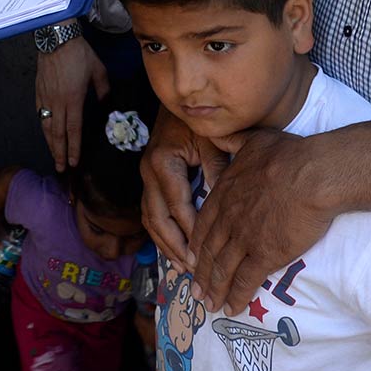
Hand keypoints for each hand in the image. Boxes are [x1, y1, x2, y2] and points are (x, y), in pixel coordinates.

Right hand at [34, 33, 108, 171]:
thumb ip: (104, 89)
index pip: (74, 130)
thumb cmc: (79, 53)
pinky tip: (45, 132)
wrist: (57, 38)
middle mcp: (58, 102)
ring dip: (50, 144)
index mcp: (74, 99)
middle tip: (61, 168)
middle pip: (58, 134)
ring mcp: (46, 97)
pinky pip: (40, 113)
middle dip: (60, 153)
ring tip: (54, 156)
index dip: (74, 148)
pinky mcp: (39, 91)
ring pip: (46, 126)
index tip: (74, 162)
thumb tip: (106, 103)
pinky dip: (43, 126)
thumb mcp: (99, 70)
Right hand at [139, 107, 226, 270]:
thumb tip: (225, 203)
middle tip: (194, 268)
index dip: (190, 231)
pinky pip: (151, 214)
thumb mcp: (211, 140)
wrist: (178, 103)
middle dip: (174, 246)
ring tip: (184, 267)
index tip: (205, 253)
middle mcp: (149, 173)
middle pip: (156, 219)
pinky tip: (176, 250)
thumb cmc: (198, 120)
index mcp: (163, 162)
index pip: (176, 205)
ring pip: (150, 220)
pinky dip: (163, 234)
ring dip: (166, 245)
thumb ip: (217, 170)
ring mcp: (146, 178)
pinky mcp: (150, 182)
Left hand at [188, 127, 333, 313]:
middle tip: (194, 291)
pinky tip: (231, 308)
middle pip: (209, 251)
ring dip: (214, 289)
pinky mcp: (265, 254)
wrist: (311, 174)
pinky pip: (245, 281)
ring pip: (223, 269)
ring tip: (208, 305)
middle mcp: (229, 218)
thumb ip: (233, 140)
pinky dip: (236, 296)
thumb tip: (219, 133)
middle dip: (200, 273)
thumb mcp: (253, 139)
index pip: (204, 223)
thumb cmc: (289, 155)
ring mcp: (244, 238)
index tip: (192, 257)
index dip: (197, 243)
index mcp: (226, 192)